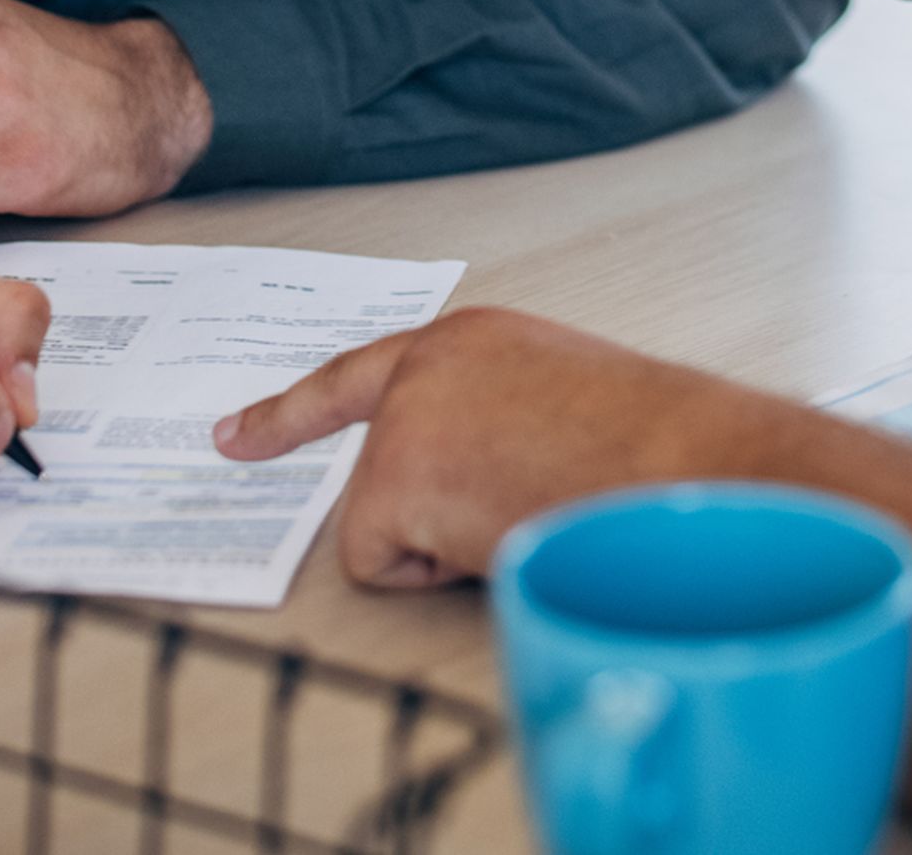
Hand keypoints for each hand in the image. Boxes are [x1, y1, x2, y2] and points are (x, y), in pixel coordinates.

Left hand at [213, 307, 794, 585]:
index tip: (231, 436)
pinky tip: (502, 533)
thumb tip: (482, 478)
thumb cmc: (653, 444)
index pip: (363, 375)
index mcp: (473, 340)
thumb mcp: (566, 402)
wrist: (680, 461)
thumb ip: (499, 419)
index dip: (291, 413)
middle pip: (378, 472)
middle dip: (414, 513)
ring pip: (388, 526)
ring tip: (531, 511)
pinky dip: (439, 572)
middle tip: (467, 504)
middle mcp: (426, 365)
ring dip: (452, 542)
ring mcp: (403, 419)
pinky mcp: (393, 478)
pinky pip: (388, 565)